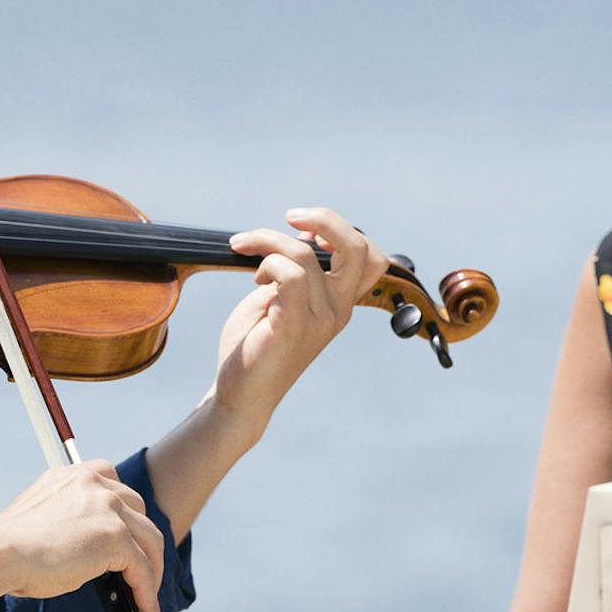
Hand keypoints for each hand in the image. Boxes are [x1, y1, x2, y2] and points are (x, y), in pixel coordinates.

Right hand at [0, 460, 165, 611]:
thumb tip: (98, 559)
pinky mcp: (116, 537)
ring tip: (147, 605)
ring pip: (150, 543)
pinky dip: (147, 598)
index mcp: (75, 475)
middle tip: (138, 575)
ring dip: (152, 575)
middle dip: (143, 545)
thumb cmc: (10, 548)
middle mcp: (96, 482)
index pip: (116, 489)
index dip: (126, 516)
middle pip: (140, 513)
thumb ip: (74, 526)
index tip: (128, 539)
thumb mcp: (47, 523)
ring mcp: (109, 508)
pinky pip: (143, 571)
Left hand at [215, 207, 389, 439]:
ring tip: (246, 250)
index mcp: (339, 303)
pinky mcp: (294, 327)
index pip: (371, 257)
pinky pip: (290, 275)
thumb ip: (295, 268)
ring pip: (305, 253)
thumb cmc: (254, 346)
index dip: (342, 231)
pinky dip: (268, 263)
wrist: (240, 395)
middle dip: (325, 218)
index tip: (304, 231)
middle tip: (289, 216)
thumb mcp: (278, 297)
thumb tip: (302, 233)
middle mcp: (338, 310)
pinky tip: (255, 280)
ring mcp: (320, 320)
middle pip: (359, 248)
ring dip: (269, 240)